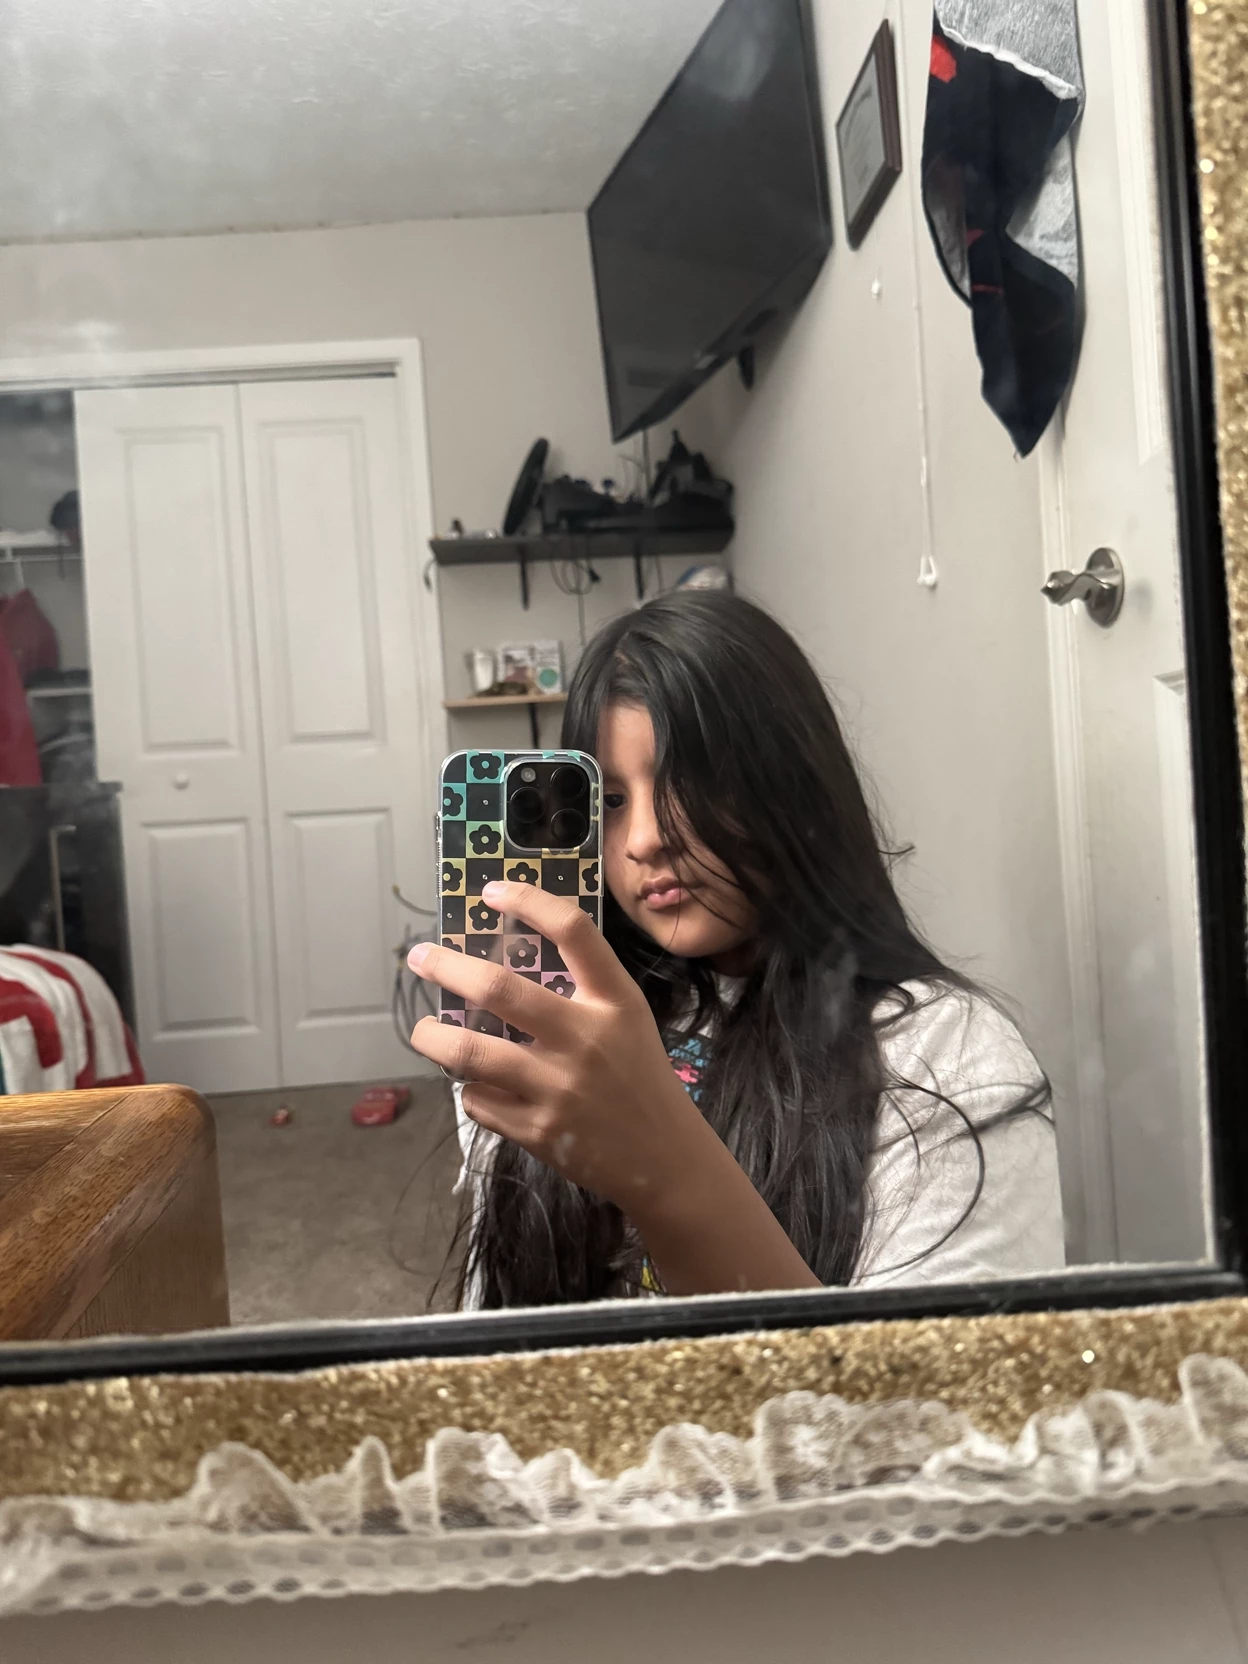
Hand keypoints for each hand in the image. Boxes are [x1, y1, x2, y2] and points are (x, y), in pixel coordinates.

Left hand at [407, 880, 716, 1216]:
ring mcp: (557, 1087)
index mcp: (614, 1000)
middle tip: (419, 958)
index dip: (528, 901)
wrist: (664, 1157)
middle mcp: (584, 1037)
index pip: (572, 931)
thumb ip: (581, 989)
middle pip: (499, 988)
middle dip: (446, 967)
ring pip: (469, 1051)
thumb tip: (501, 962)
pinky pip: (477, 1100)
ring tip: (422, 1032)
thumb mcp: (626, 1018)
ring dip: (432, 1037)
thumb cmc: (637, 1075)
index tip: (490, 892)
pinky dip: (469, 1088)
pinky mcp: (537, 1130)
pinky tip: (477, 1085)